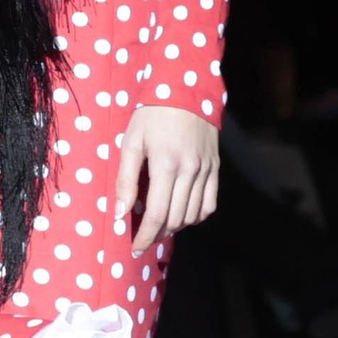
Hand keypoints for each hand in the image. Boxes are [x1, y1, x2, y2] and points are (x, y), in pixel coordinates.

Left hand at [113, 107, 218, 255]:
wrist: (186, 89)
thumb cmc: (152, 114)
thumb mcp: (131, 142)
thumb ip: (126, 180)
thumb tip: (121, 214)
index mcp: (166, 165)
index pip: (157, 214)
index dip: (145, 236)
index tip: (134, 248)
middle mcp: (190, 171)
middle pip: (176, 219)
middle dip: (157, 235)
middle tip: (143, 240)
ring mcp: (206, 170)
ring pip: (193, 215)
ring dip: (176, 227)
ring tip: (160, 228)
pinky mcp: (216, 167)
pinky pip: (210, 203)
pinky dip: (196, 216)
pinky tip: (182, 216)